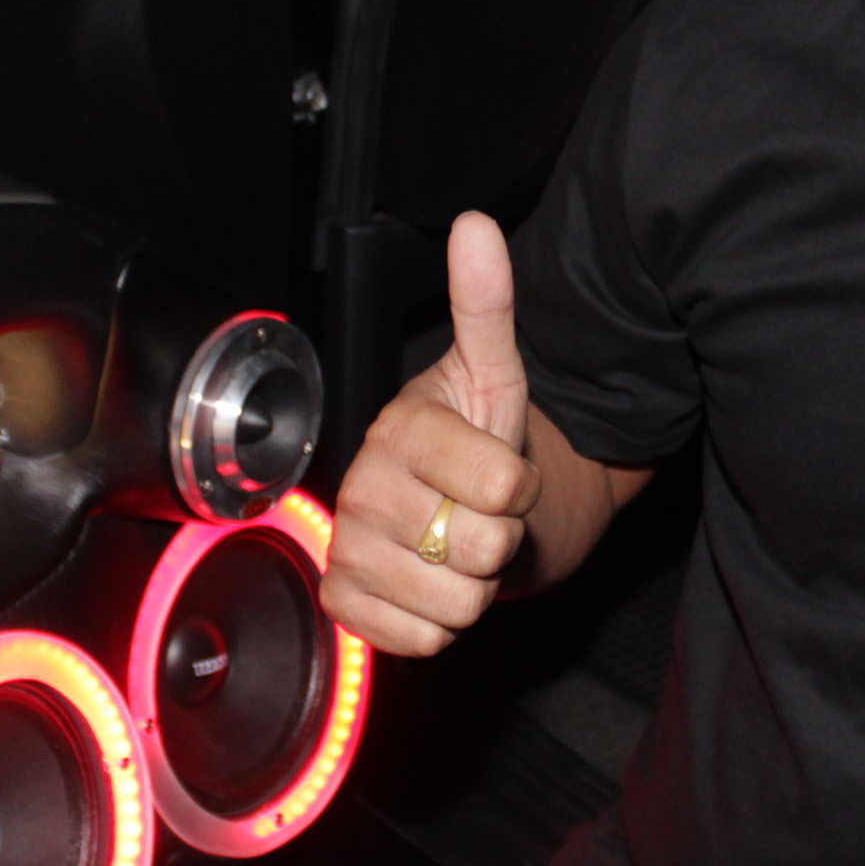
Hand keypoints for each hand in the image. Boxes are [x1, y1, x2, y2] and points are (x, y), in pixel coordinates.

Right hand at [320, 212, 535, 656]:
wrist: (453, 512)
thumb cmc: (480, 443)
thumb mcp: (496, 375)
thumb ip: (486, 305)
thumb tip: (477, 224)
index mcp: (399, 430)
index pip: (502, 489)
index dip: (521, 489)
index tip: (502, 472)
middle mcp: (360, 488)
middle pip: (483, 550)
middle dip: (499, 540)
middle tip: (477, 515)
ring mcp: (347, 548)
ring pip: (457, 605)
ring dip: (474, 588)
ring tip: (456, 549)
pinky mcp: (343, 604)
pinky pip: (420, 641)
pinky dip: (439, 626)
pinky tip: (427, 585)